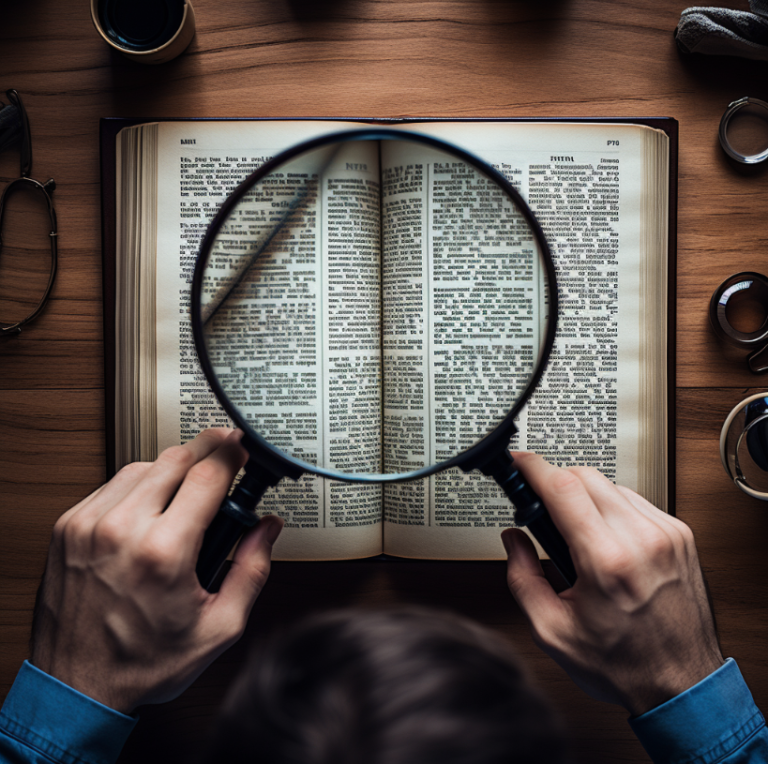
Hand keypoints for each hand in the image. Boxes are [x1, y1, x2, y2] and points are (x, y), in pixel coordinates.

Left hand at [30, 429, 283, 713]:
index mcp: (163, 553)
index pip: (208, 474)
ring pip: (143, 465)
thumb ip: (252, 570)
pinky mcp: (68, 527)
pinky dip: (139, 485)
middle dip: (207, 453)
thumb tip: (266, 530)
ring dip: (172, 469)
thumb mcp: (218, 628)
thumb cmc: (141, 665)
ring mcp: (88, 525)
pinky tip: (152, 507)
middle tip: (224, 462)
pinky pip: (113, 484)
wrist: (75, 689)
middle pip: (176, 458)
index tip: (243, 449)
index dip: (233, 453)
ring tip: (188, 494)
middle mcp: (121, 530)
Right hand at [502, 452, 723, 716]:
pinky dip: (611, 507)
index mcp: (608, 562)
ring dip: (583, 495)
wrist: (683, 684)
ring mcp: (667, 534)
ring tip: (574, 531)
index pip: (563, 488)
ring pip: (610, 484)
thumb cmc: (625, 665)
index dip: (533, 467)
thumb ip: (523, 579)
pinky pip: (634, 500)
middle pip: (585, 476)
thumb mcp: (553, 632)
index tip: (517, 462)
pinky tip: (603, 536)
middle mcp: (643, 540)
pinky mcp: (680, 534)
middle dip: (554, 481)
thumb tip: (513, 540)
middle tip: (539, 506)